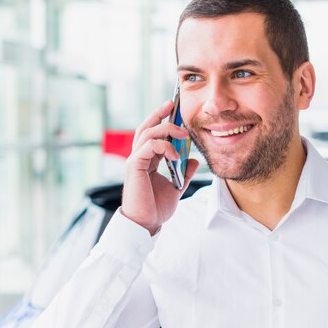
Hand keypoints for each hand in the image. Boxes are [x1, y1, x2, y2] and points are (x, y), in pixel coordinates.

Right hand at [121, 100, 199, 234]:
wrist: (147, 223)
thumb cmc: (156, 208)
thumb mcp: (176, 187)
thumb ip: (184, 173)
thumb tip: (194, 160)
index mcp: (148, 160)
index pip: (153, 134)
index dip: (162, 120)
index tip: (174, 109)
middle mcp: (139, 157)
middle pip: (146, 128)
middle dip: (159, 114)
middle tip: (173, 104)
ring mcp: (135, 161)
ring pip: (147, 134)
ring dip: (166, 129)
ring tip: (183, 133)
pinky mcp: (134, 166)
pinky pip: (147, 147)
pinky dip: (163, 146)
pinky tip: (175, 153)